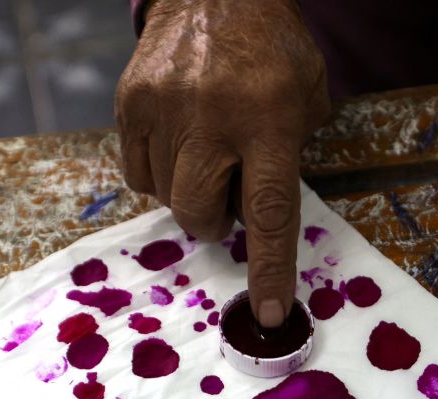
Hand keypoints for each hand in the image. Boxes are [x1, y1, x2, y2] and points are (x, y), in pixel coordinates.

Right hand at [115, 0, 329, 326]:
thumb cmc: (271, 46)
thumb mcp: (307, 92)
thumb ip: (289, 154)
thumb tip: (261, 219)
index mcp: (268, 118)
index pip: (268, 212)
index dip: (268, 269)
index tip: (265, 313)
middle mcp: (212, 118)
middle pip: (200, 213)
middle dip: (214, 221)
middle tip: (228, 191)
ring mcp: (163, 110)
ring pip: (166, 196)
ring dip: (189, 191)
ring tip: (206, 151)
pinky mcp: (129, 103)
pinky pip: (138, 172)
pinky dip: (159, 171)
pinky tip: (178, 140)